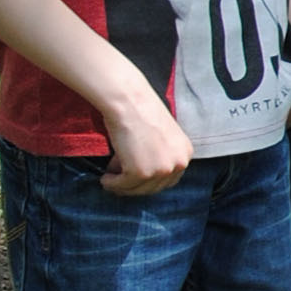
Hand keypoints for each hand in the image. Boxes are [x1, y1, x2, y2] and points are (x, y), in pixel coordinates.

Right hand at [99, 79, 193, 196]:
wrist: (129, 102)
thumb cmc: (140, 113)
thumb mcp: (161, 137)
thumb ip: (158, 157)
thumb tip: (141, 176)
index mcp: (185, 153)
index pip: (169, 179)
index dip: (149, 182)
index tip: (134, 181)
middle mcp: (178, 164)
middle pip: (154, 188)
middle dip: (134, 186)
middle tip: (118, 181)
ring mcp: (161, 170)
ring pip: (137, 189)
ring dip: (121, 185)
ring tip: (110, 177)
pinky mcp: (141, 172)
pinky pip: (123, 185)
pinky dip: (112, 183)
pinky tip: (105, 178)